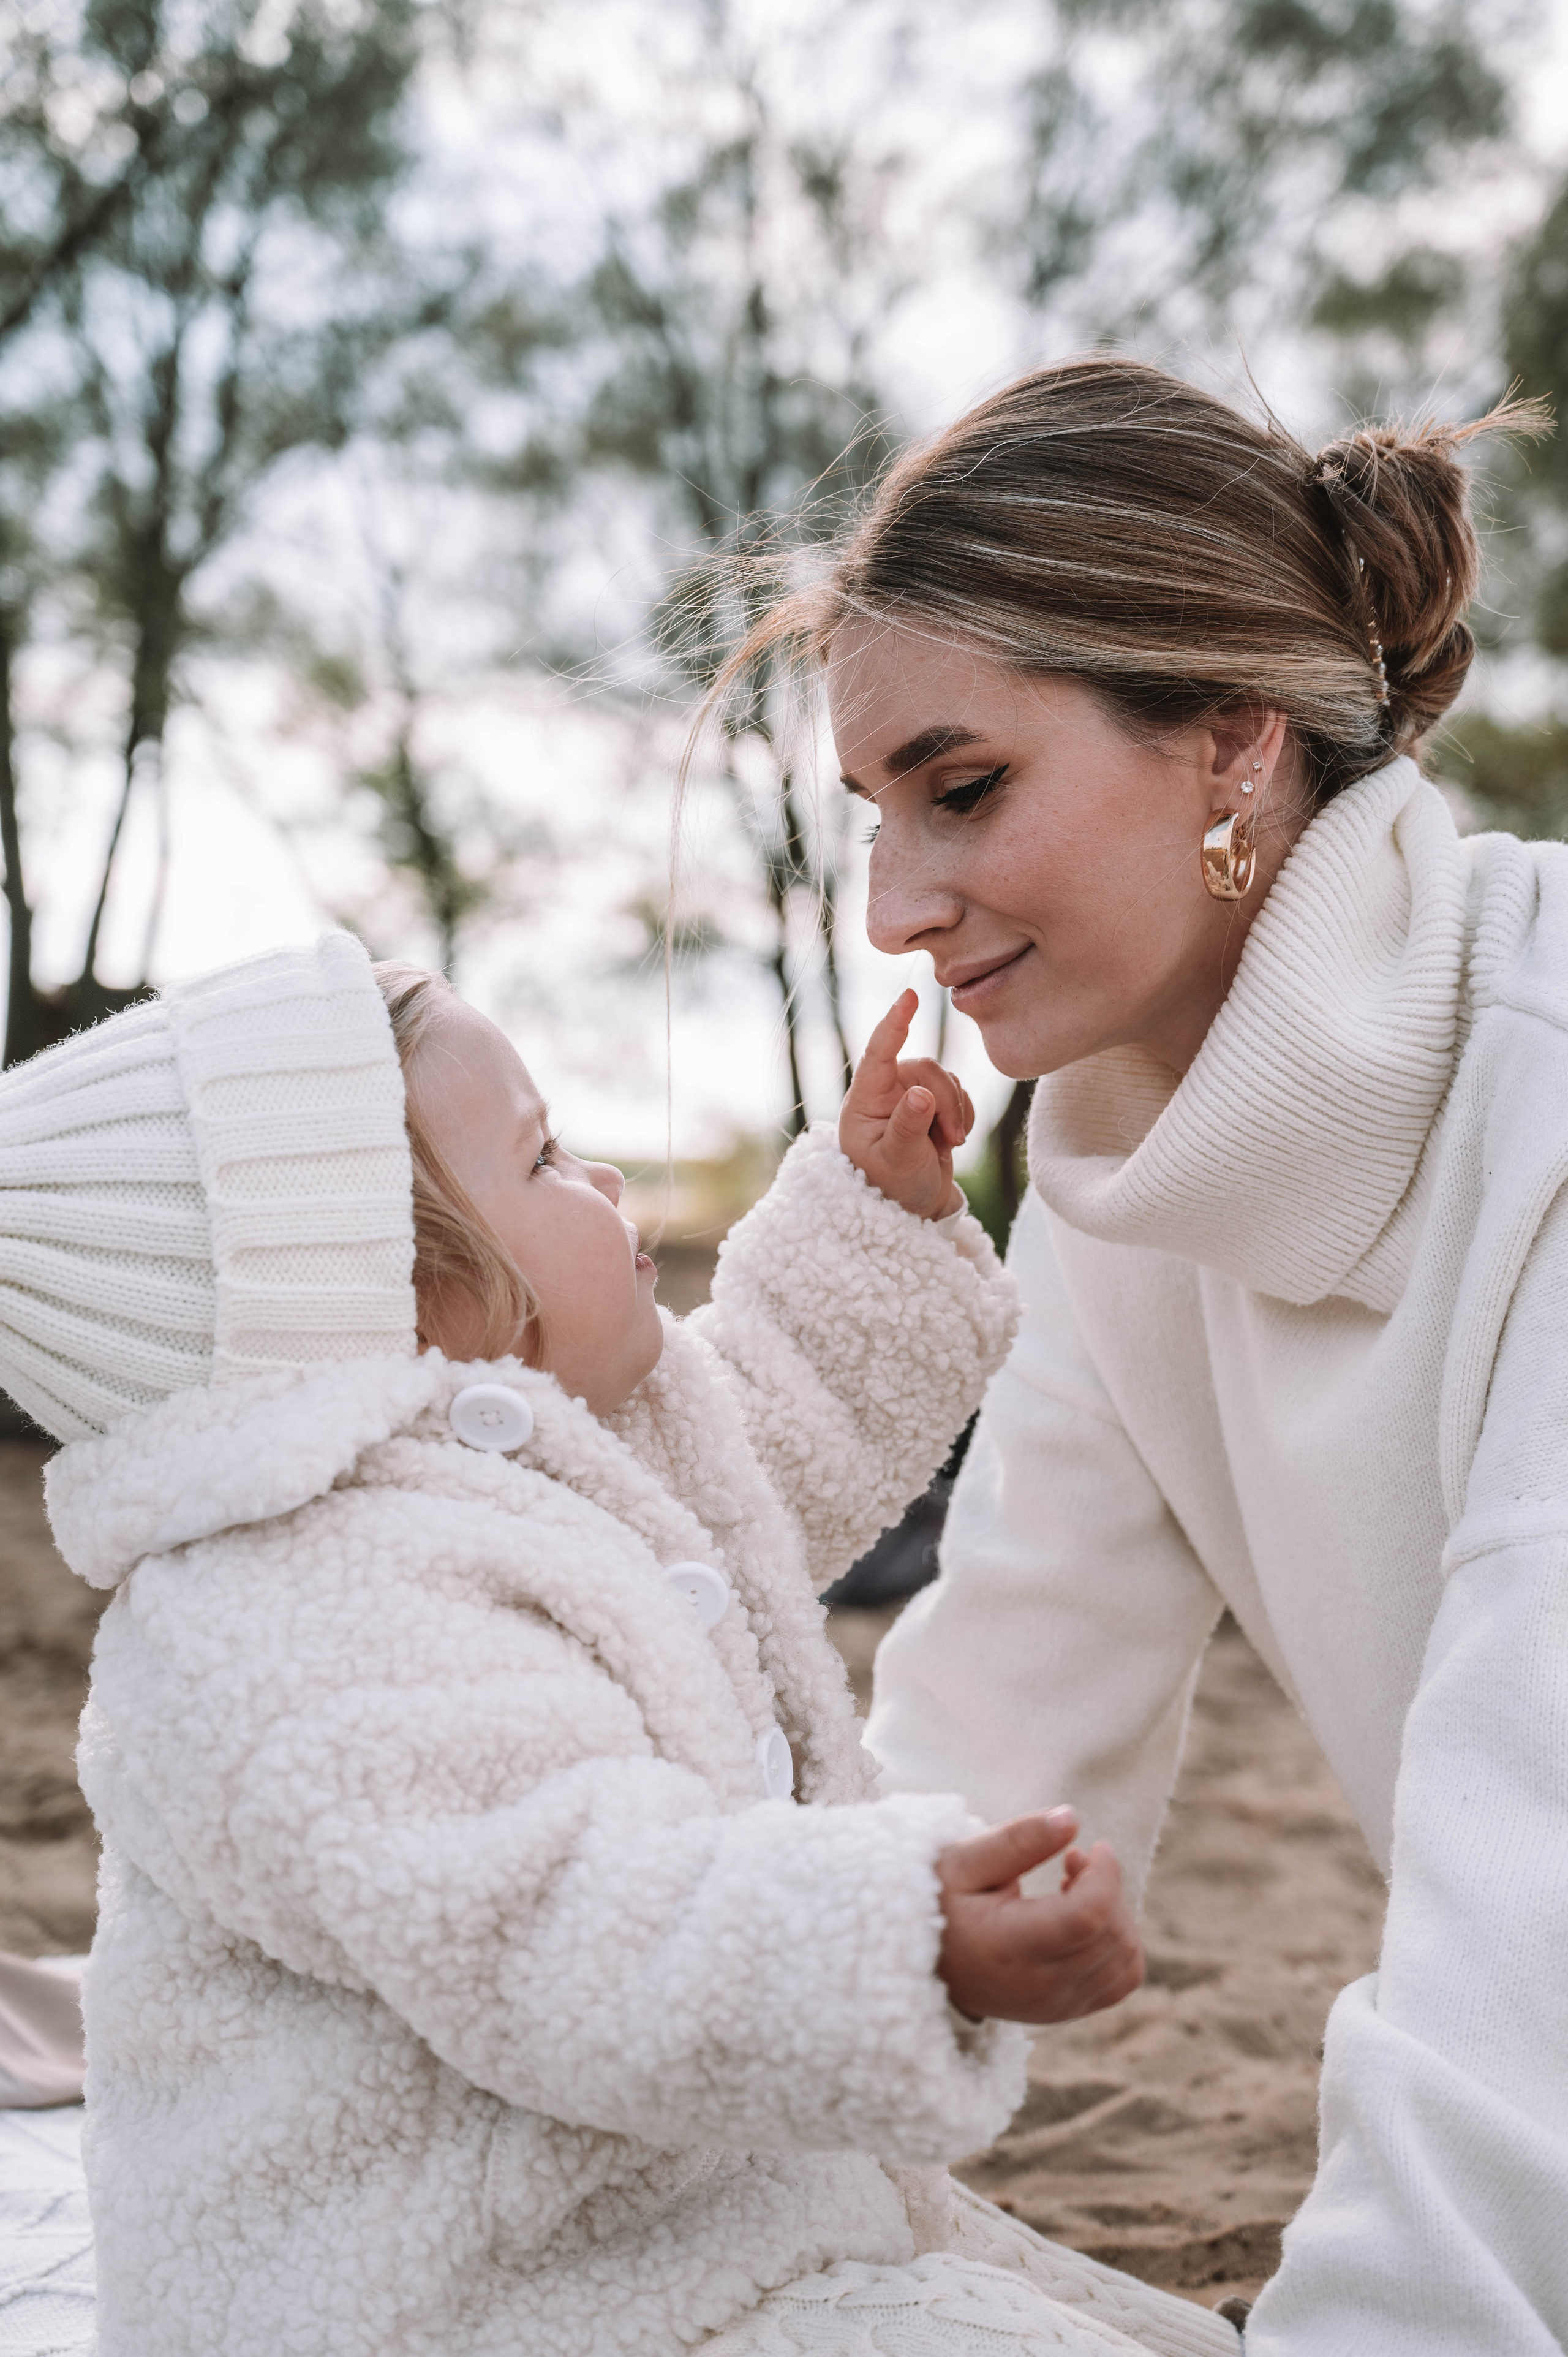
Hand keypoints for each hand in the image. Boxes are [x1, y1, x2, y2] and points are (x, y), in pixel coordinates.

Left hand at [839, 989, 973, 1221]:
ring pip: (946, 1079)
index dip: (894, 1024)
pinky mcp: (931, 1103)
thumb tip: (922, 1094)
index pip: (877, 1053)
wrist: (910, 1208)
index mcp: (864, 1101)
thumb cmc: (891, 1187)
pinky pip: (959, 1092)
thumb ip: (908, 1126)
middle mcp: (884, 1091)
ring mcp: (908, 1095)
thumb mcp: (897, 1161)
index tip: (909, 997)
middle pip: (926, 1068)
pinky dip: (963, 1115)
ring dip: (955, 1112)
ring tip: (947, 1147)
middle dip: (945, 1101)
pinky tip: (952, 1141)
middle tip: (951, 1141)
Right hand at [936, 1809, 1144, 2024]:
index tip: (1093, 1847)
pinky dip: (1118, 1946)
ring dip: (1117, 1916)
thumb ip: (1018, 1839)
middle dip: (1110, 1888)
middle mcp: (1036, 1987)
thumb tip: (1072, 1818)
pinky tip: (1087, 1920)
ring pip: (1125, 1962)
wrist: (920, 1962)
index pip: (1088, 1917)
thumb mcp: (964, 1861)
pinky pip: (1119, 1982)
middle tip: (1075, 1860)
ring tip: (1077, 1888)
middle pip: (1112, 1937)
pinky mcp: (1064, 2012)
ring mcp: (1054, 2006)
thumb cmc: (938, 1902)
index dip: (1106, 1876)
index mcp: (1007, 1948)